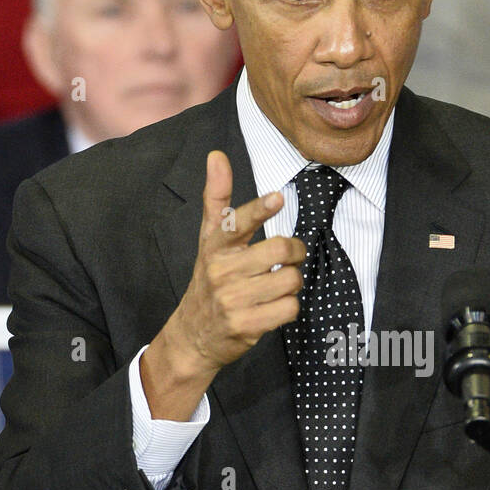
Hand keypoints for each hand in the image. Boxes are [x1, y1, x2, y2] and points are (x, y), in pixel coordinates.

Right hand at [141, 151, 305, 417]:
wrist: (194, 335)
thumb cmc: (209, 280)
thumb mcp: (209, 239)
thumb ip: (217, 198)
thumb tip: (216, 155)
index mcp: (215, 246)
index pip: (237, 222)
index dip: (259, 210)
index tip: (277, 198)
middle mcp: (222, 270)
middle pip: (281, 251)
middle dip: (295, 254)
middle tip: (291, 258)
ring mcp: (233, 300)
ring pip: (290, 281)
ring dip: (292, 283)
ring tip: (277, 286)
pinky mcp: (246, 325)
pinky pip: (289, 308)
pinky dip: (289, 307)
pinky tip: (273, 307)